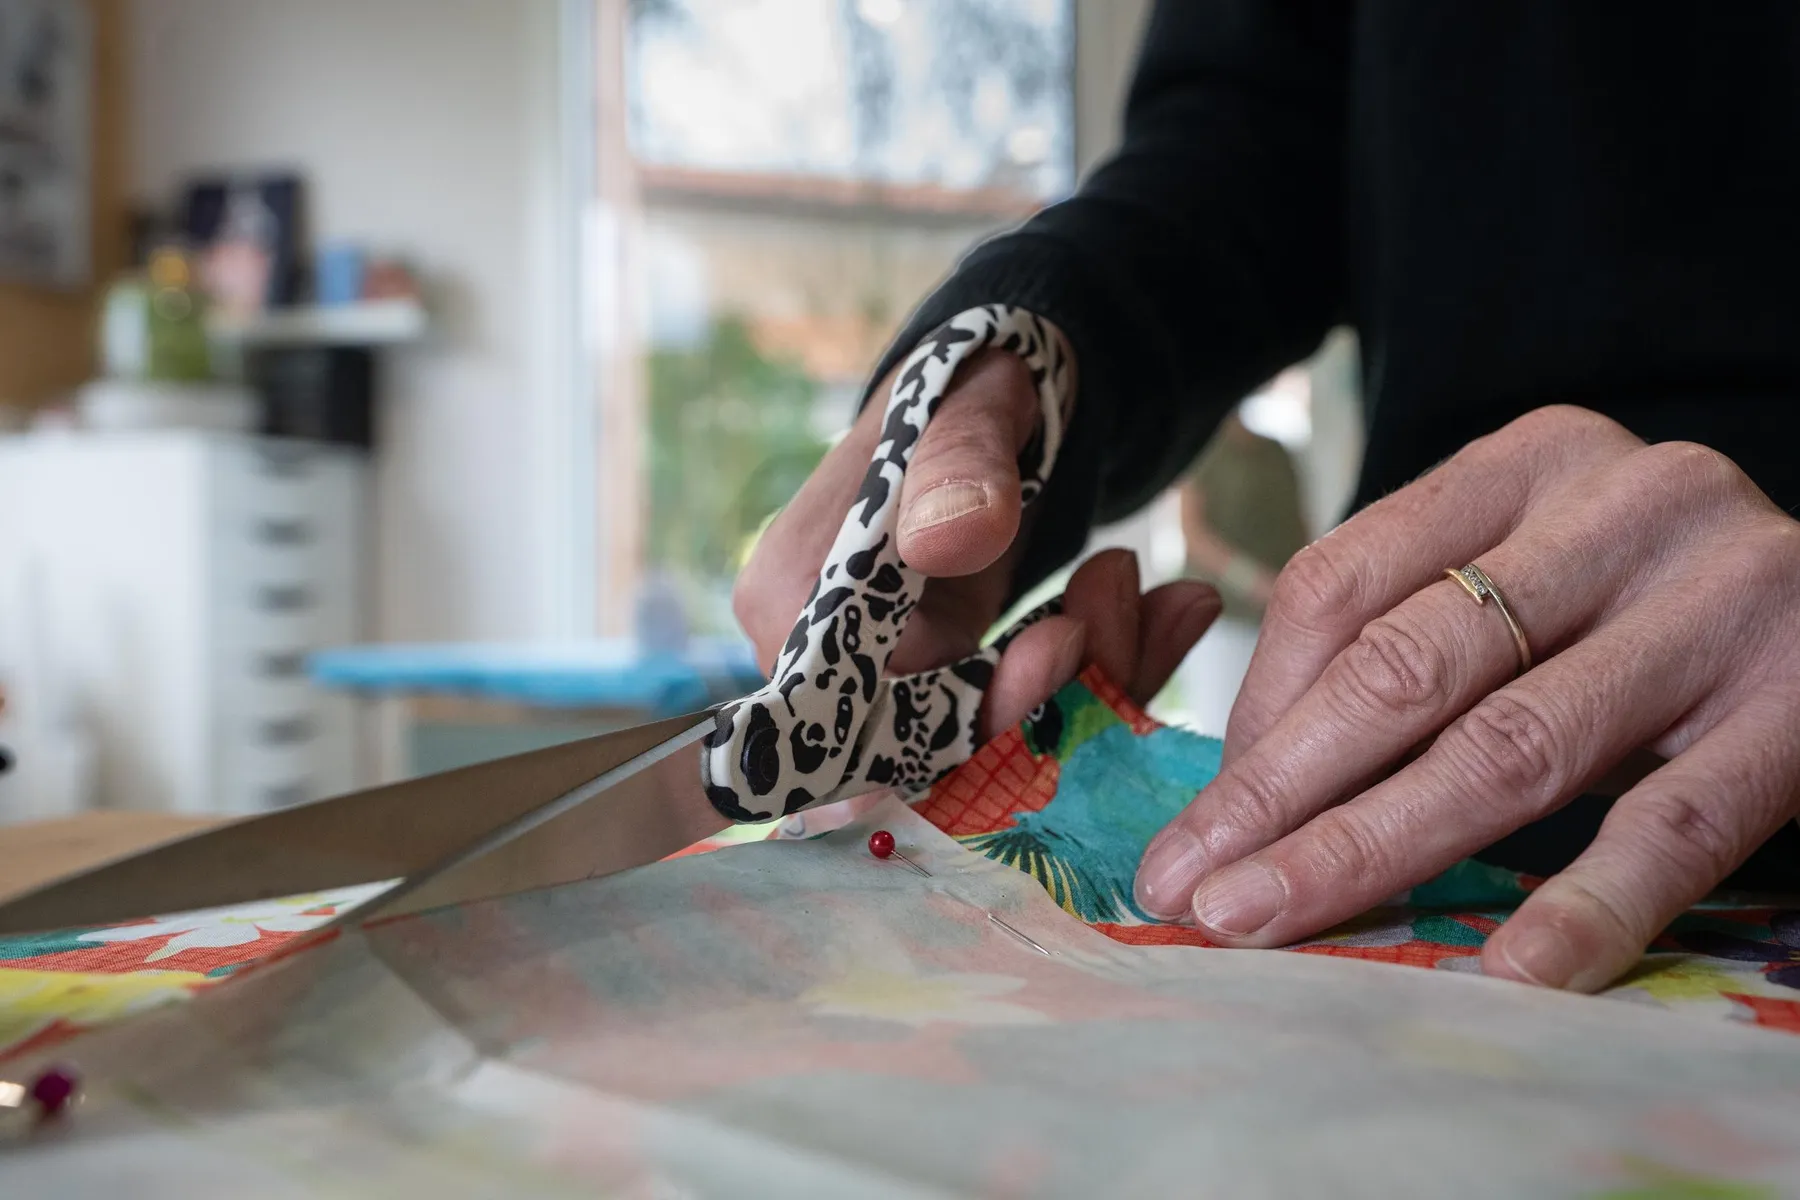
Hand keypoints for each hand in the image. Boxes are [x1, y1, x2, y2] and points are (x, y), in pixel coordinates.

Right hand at [735, 348, 1221, 740]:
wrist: (994, 394)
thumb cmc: (961, 388)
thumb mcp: (969, 408)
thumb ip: (958, 465)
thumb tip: (948, 542)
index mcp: (789, 601)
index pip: (861, 719)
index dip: (966, 707)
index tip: (1065, 644)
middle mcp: (821, 661)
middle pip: (936, 745)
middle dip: (1052, 696)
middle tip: (1137, 602)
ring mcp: (885, 679)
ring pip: (994, 740)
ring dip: (1094, 683)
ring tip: (1175, 600)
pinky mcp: (946, 683)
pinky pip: (1026, 715)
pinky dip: (1104, 675)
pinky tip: (1172, 611)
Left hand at [1132, 405, 1799, 990]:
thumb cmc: (1651, 598)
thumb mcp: (1534, 572)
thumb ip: (1415, 635)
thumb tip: (1249, 783)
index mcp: (1527, 460)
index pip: (1341, 581)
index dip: (1254, 709)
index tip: (1202, 819)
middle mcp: (1622, 503)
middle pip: (1405, 665)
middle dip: (1279, 791)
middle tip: (1187, 887)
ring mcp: (1722, 596)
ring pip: (1514, 743)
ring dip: (1375, 847)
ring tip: (1274, 922)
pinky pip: (1678, 820)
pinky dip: (1590, 900)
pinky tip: (1513, 968)